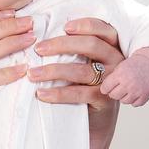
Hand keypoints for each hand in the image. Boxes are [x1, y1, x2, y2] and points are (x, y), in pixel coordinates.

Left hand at [26, 17, 123, 148]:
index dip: (85, 25)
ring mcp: (113, 82)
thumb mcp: (81, 64)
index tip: (64, 26)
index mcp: (112, 47)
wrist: (93, 123)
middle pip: (92, 46)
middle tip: (38, 49)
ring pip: (82, 70)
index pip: (103, 29)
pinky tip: (41, 94)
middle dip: (62, 45)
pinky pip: (80, 94)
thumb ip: (72, 49)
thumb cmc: (81, 86)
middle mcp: (116, 62)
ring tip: (32, 74)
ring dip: (53, 70)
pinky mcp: (106, 101)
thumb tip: (39, 32)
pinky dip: (58, 93)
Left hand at [101, 47, 148, 106]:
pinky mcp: (144, 97)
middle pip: (113, 96)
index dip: (106, 87)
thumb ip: (108, 78)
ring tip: (129, 87)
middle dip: (115, 92)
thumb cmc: (131, 66)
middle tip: (120, 86)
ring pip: (124, 101)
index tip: (109, 85)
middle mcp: (128, 83)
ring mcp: (137, 91)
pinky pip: (134, 104)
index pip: (105, 89)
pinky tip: (136, 91)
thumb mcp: (118, 67)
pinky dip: (134, 99)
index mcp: (119, 75)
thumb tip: (97, 90)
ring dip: (125, 96)